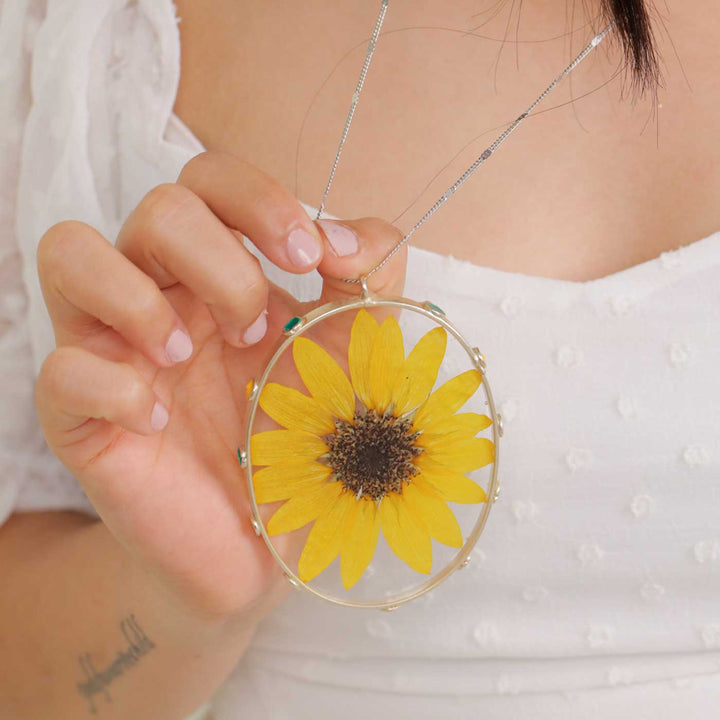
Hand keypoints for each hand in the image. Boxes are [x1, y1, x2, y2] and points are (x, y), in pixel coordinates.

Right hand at [33, 150, 407, 623]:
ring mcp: (114, 351)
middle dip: (220, 259)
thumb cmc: (305, 437)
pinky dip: (110, 383)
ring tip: (187, 353)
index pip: (210, 181)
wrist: (269, 539)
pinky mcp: (81, 418)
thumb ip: (370, 276)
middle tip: (255, 330)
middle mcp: (161, 295)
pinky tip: (158, 419)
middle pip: (155, 209)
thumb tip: (343, 233)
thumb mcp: (357, 348)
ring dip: (139, 295)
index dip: (256, 199)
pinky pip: (59, 369)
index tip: (307, 257)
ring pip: (71, 254)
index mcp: (220, 272)